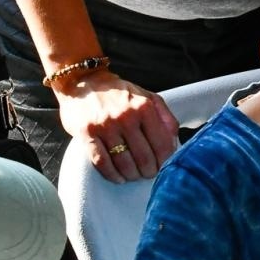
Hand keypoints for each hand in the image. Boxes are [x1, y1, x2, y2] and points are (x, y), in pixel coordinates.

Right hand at [55, 69, 178, 182]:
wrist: (84, 82)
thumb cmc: (119, 93)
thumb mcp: (147, 97)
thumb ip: (165, 116)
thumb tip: (175, 140)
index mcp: (144, 108)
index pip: (161, 144)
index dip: (165, 161)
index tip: (164, 167)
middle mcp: (126, 117)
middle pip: (143, 157)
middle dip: (149, 171)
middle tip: (149, 174)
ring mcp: (105, 126)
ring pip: (124, 163)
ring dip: (132, 175)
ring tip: (135, 176)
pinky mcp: (87, 134)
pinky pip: (102, 162)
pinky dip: (112, 174)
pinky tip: (119, 178)